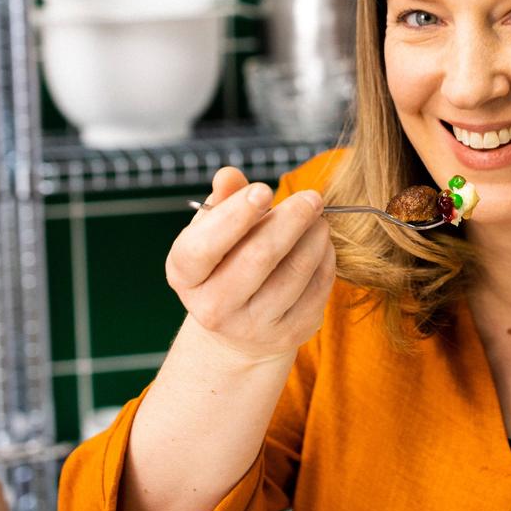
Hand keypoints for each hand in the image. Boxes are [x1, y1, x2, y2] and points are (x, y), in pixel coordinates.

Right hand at [165, 166, 334, 373]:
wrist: (239, 329)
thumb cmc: (225, 263)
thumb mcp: (213, 231)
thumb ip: (222, 201)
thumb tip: (229, 175)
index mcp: (185, 274)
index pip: (204, 246)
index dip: (235, 215)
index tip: (264, 190)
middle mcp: (213, 307)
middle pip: (258, 257)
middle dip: (290, 220)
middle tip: (311, 198)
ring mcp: (252, 326)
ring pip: (294, 272)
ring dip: (314, 237)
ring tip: (318, 218)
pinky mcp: (290, 334)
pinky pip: (317, 289)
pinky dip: (325, 259)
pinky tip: (322, 244)